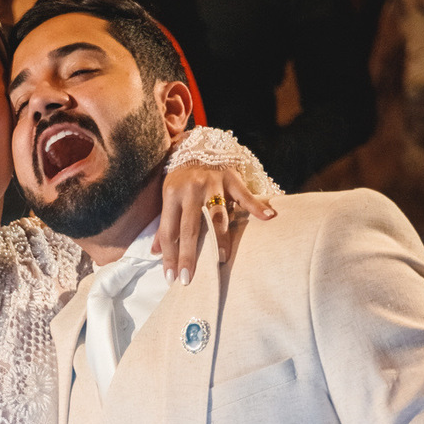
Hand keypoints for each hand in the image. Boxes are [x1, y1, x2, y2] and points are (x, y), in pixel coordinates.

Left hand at [156, 165, 276, 280]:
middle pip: (190, 228)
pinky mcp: (231, 179)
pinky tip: (268, 217)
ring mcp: (213, 183)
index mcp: (172, 194)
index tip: (172, 278)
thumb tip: (155, 253)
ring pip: (216, 216)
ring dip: (219, 239)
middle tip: (189, 277)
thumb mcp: (167, 197)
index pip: (170, 231)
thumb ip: (164, 225)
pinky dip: (256, 206)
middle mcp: (192, 189)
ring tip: (221, 259)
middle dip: (189, 255)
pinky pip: (244, 195)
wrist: (198, 146)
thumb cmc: (181, 179)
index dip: (170, 256)